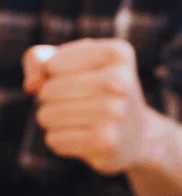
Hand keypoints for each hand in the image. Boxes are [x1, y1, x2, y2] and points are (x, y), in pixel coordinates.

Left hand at [24, 39, 154, 175]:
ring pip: (46, 115)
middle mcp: (121, 82)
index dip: (55, 75)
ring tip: (83, 121)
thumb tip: (31, 85)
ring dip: (55, 121)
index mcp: (117, 53)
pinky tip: (85, 138)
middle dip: (52, 100)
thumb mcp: (72, 63)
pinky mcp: (106, 142)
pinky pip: (54, 140)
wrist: (137, 134)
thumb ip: (39, 59)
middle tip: (82, 104)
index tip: (84, 80)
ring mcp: (115, 113)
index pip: (51, 65)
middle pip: (47, 90)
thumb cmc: (97, 91)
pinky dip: (61, 141)